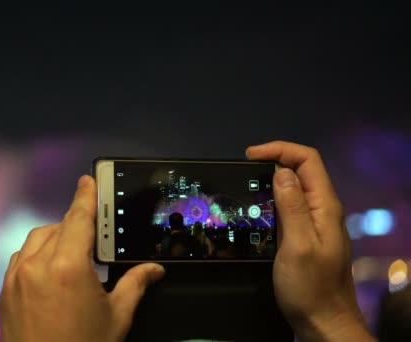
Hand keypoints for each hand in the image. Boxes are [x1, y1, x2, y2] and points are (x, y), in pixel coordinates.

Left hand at [0, 175, 164, 341]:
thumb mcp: (116, 317)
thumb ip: (135, 285)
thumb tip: (154, 269)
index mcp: (68, 267)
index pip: (78, 219)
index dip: (86, 196)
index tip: (88, 179)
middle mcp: (37, 265)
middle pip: (57, 227)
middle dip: (75, 226)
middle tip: (93, 241)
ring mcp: (16, 277)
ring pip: (36, 240)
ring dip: (55, 238)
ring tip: (73, 257)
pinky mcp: (4, 291)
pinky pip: (21, 258)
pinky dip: (36, 255)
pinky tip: (50, 272)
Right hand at [247, 141, 374, 341]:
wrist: (323, 321)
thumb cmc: (309, 286)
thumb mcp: (298, 245)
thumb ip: (292, 206)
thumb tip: (282, 170)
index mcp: (324, 206)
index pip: (308, 160)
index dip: (280, 150)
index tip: (249, 156)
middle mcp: (322, 209)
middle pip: (301, 170)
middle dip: (273, 161)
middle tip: (242, 171)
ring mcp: (314, 222)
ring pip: (294, 187)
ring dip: (270, 180)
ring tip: (244, 186)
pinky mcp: (304, 235)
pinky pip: (289, 206)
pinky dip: (271, 199)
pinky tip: (255, 208)